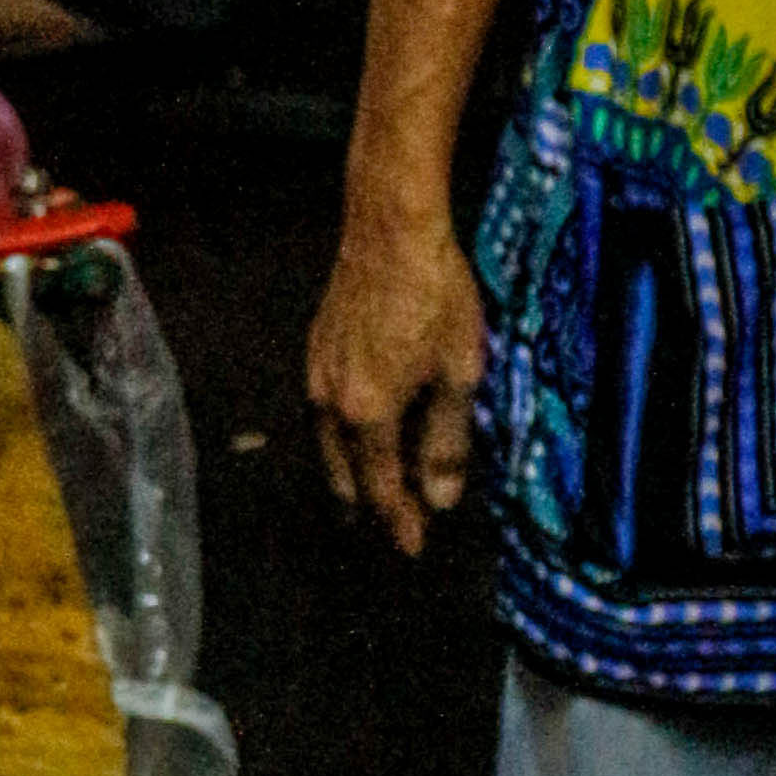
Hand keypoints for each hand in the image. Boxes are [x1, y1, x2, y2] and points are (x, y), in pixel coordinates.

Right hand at [308, 200, 485, 556]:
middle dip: (367, 504)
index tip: (412, 546)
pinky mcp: (316, 349)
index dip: (398, 520)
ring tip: (370, 489)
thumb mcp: (459, 372)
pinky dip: (342, 435)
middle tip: (389, 524)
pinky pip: (324, 411)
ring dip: (351, 471)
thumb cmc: (434, 295)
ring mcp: (317, 374)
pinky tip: (359, 430)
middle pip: (344, 473)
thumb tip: (439, 498)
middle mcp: (330, 403)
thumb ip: (447, 441)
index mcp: (367, 415)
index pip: (380, 487)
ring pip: (328, 443)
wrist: (390, 229)